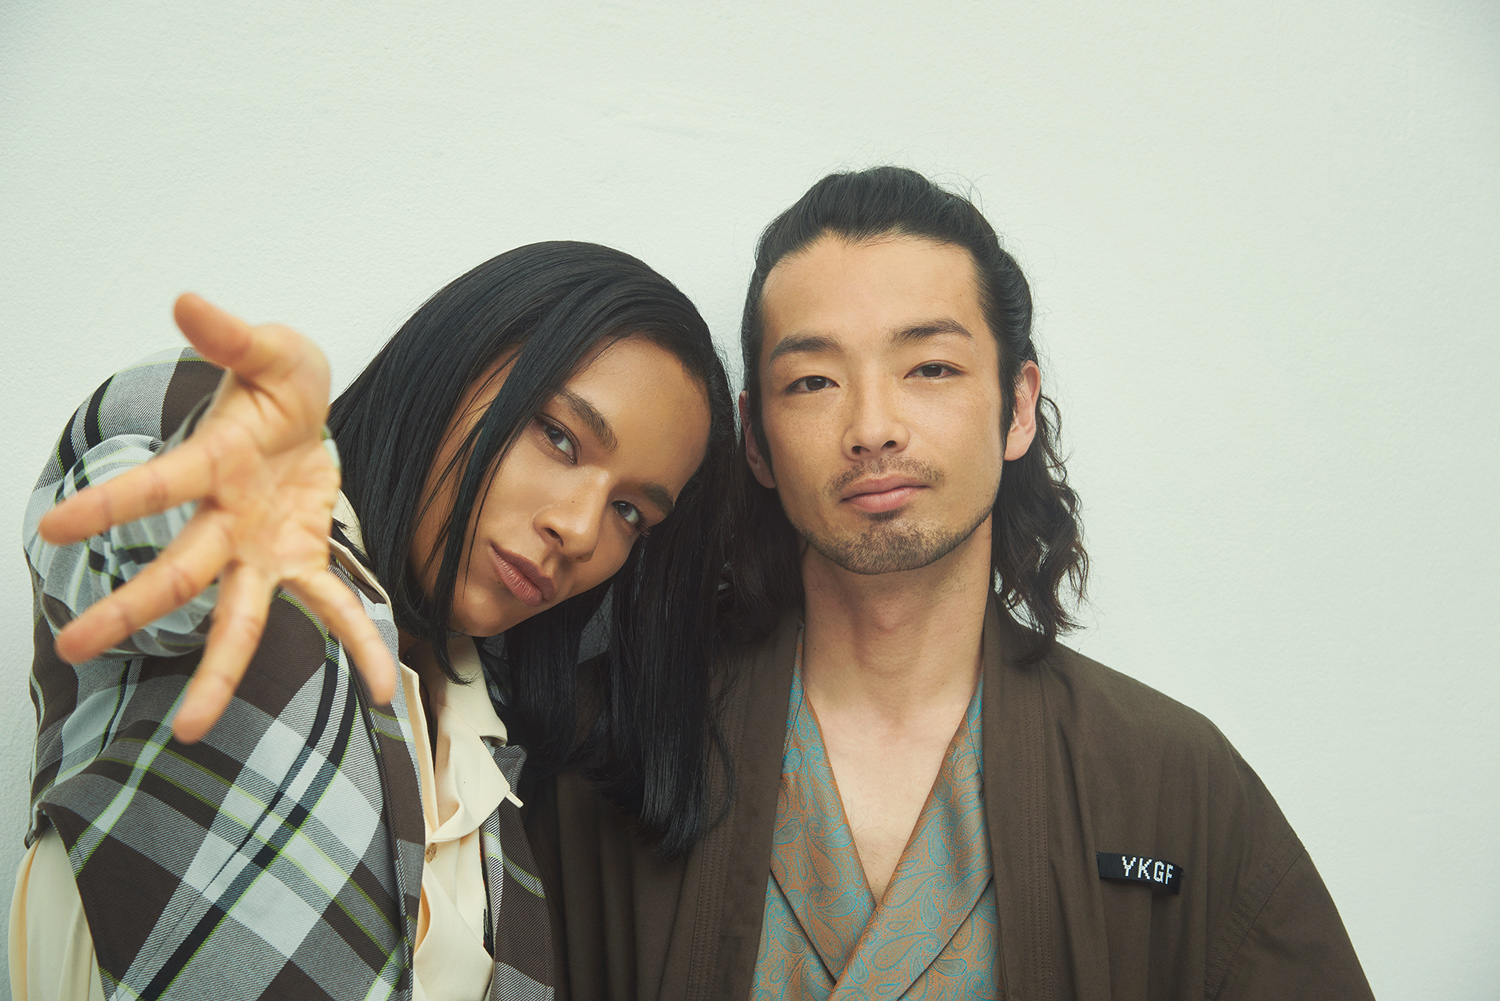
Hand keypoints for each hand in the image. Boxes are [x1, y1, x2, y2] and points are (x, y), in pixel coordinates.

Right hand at [38, 293, 397, 741]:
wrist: (306, 417)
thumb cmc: (278, 388)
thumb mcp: (274, 353)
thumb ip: (234, 336)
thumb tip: (187, 299)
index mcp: (214, 467)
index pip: (160, 485)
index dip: (112, 503)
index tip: (55, 528)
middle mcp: (228, 522)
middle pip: (178, 572)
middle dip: (130, 607)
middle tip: (71, 645)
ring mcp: (263, 551)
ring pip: (236, 619)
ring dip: (216, 672)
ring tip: (189, 729)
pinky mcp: (304, 563)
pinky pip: (332, 611)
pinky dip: (360, 646)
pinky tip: (381, 688)